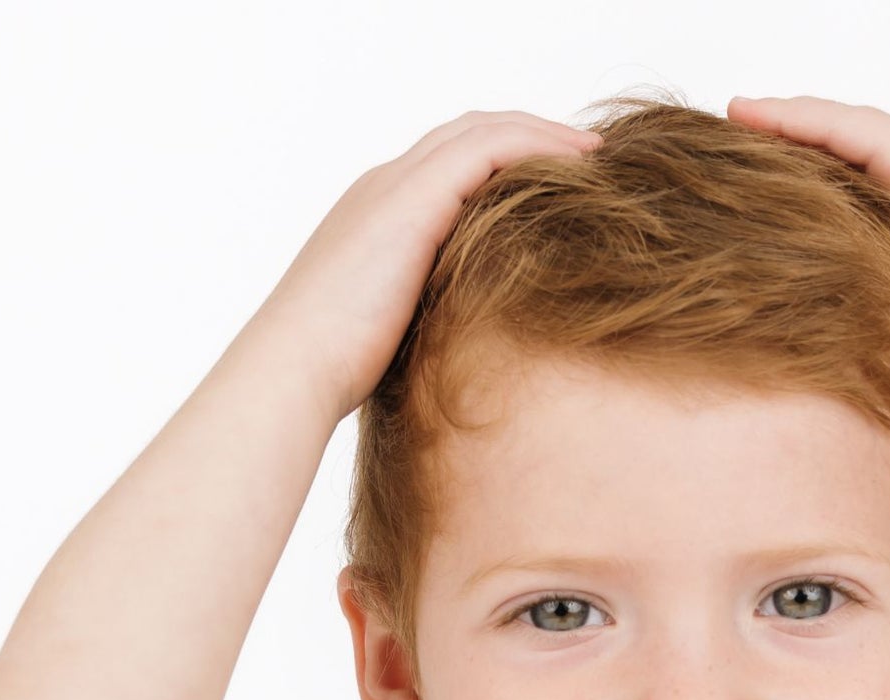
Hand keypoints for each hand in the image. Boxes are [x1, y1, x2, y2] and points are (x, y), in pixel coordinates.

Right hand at [268, 110, 602, 423]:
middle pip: (465, 136)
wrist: (295, 370)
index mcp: (374, 218)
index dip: (499, 167)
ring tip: (593, 154)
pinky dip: (536, 146)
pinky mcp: (414, 198)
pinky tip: (578, 165)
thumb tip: (467, 354)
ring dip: (542, 135)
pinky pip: (489, 148)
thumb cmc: (337, 377)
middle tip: (584, 157)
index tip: (552, 188)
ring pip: (481, 131)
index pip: (443, 169)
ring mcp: (394, 186)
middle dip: (526, 138)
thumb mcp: (394, 338)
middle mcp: (382, 188)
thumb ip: (427, 321)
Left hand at [725, 95, 889, 336]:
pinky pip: (843, 131)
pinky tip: (755, 117)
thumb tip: (886, 320)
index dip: (818, 165)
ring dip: (783, 119)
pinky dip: (797, 121)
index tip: (774, 171)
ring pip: (838, 127)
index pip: (864, 168)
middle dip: (794, 137)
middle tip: (739, 132)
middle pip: (844, 140)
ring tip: (733, 114)